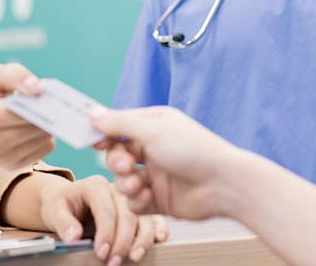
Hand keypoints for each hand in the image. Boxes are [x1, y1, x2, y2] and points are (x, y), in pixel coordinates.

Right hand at [0, 64, 53, 169]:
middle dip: (45, 112)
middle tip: (47, 100)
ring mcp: (0, 158)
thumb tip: (39, 89)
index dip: (38, 102)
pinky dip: (45, 136)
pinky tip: (33, 126)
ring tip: (37, 112)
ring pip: (44, 139)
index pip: (21, 113)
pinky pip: (46, 148)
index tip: (48, 93)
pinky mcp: (12, 166)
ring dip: (47, 124)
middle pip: (35, 128)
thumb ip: (16, 76)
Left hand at [36, 176, 167, 265]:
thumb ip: (63, 222)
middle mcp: (116, 190)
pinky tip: (159, 240)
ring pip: (143, 216)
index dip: (105, 232)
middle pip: (127, 214)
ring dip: (141, 239)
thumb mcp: (54, 210)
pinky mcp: (138, 211)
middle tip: (113, 262)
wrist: (67, 203)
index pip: (105, 208)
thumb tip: (74, 236)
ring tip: (134, 257)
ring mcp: (129, 200)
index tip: (101, 252)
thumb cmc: (61, 205)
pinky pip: (153, 217)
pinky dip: (158, 228)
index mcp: (95, 185)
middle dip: (122, 241)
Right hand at [92, 107, 243, 220]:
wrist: (223, 185)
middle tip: (124, 165)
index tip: (91, 141)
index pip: (119, 126)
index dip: (103, 134)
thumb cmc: (194, 150)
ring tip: (136, 184)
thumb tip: (93, 114)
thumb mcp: (152, 129)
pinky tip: (146, 197)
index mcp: (153, 125)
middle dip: (116, 161)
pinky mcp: (159, 199)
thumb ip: (119, 123)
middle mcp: (154, 149)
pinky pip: (135, 201)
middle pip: (118, 154)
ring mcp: (157, 174)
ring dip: (125, 182)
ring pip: (123, 179)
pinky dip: (136, 200)